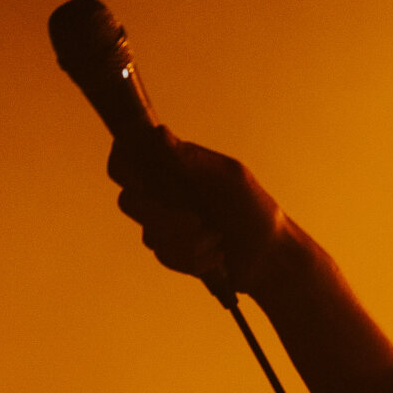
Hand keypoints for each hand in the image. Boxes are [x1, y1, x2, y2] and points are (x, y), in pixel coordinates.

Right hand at [109, 130, 290, 298]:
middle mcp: (161, 193)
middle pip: (128, 202)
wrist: (269, 256)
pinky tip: (216, 255)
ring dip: (191, 240)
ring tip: (218, 238)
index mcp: (171, 166)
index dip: (123, 168)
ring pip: (150, 234)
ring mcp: (162, 223)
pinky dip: (196, 258)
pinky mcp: (170, 251)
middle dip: (163, 216)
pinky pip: (166, 255)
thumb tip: (159, 134)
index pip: (125, 160)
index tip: (143, 181)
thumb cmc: (254, 209)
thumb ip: (193, 160)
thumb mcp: (230, 178)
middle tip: (197, 219)